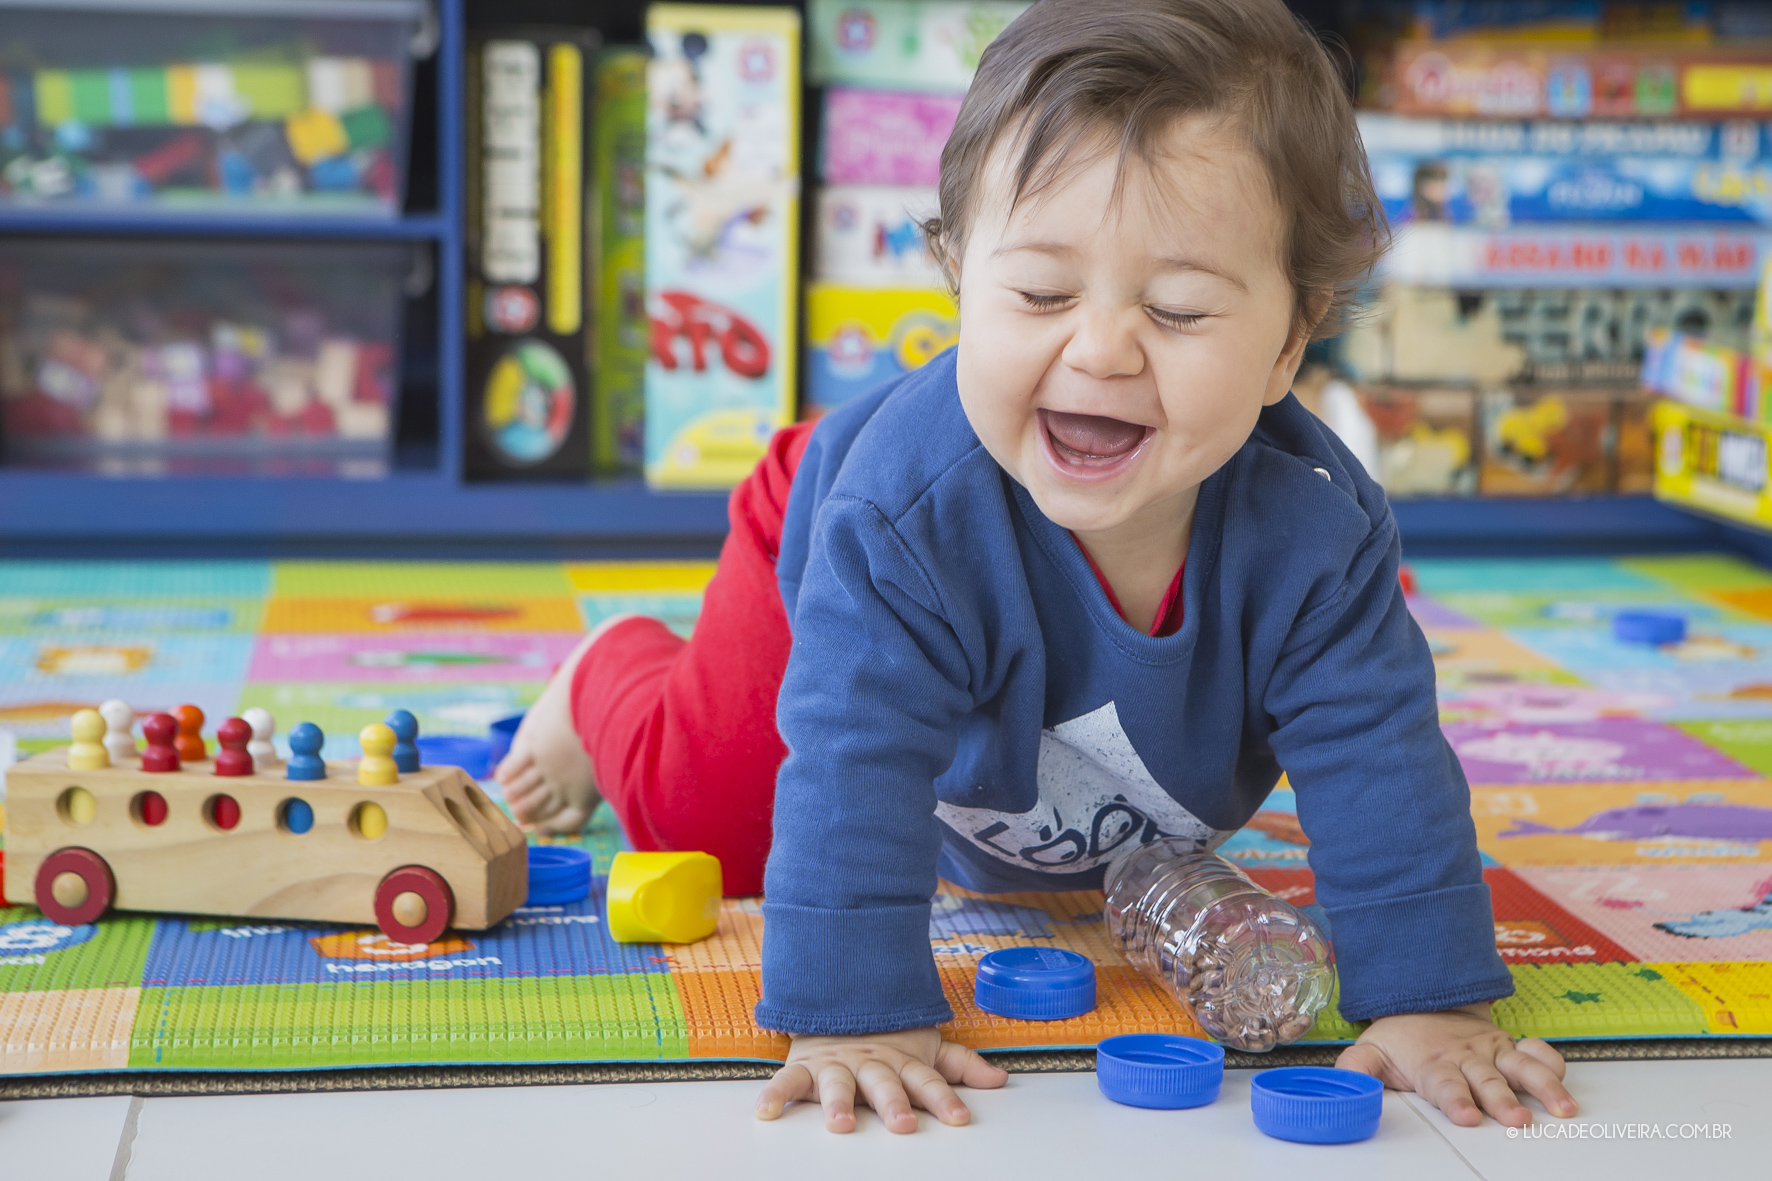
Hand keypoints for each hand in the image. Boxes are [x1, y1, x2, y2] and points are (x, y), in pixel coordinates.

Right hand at [754, 1028, 1008, 1132]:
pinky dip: (775, 1095)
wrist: (839, 995)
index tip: (959, 1119)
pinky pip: (787, 1081)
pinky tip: (767, 1112)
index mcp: (902, 1062)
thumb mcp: (926, 1048)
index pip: (928, 1082)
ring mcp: (836, 1064)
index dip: (944, 1099)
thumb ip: (960, 1066)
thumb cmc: (888, 1034)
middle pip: (884, 1085)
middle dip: (893, 1104)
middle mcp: (870, 1064)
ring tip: (842, 1123)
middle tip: (903, 1124)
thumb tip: (1000, 1079)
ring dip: (838, 1103)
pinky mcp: (805, 1066)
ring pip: (837, 1085)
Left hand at [1336, 1002, 1576, 1127]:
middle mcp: (1467, 1059)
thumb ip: (1356, 1071)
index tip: (1467, 1117)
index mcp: (1434, 1065)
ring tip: (1563, 1108)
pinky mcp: (1510, 1046)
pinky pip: (1537, 1050)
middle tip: (1517, 1120)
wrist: (1424, 999)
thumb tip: (1346, 1090)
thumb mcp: (1371, 1052)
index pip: (1445, 1087)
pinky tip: (1564, 1076)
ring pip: (1521, 1067)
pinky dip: (1552, 1060)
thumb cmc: (1402, 1039)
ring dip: (1543, 1086)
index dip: (1456, 1102)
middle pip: (1488, 1082)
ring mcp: (1492, 1052)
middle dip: (1503, 1101)